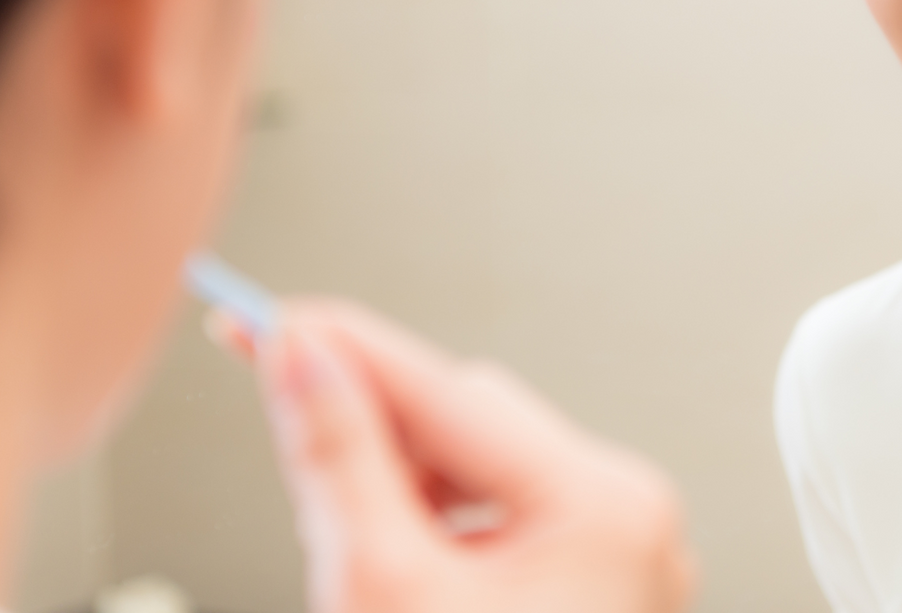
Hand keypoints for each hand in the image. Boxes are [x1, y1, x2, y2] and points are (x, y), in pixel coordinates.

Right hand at [221, 300, 694, 612]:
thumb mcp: (378, 587)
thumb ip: (338, 459)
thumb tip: (302, 361)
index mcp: (602, 507)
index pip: (449, 392)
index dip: (348, 350)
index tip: (268, 317)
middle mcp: (634, 522)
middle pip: (477, 424)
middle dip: (379, 424)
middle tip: (285, 420)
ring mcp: (627, 563)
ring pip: (491, 474)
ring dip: (408, 483)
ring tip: (354, 546)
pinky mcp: (601, 596)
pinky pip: (513, 525)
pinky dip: (445, 529)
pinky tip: (400, 565)